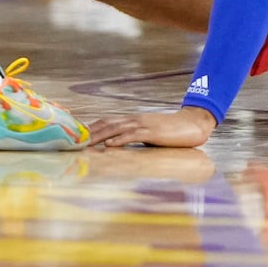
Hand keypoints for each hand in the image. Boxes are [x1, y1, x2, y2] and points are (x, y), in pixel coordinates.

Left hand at [87, 106, 216, 147]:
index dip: (92, 128)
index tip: (77, 135)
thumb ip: (136, 138)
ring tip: (85, 144)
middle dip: (89, 133)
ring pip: (116, 128)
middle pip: (107, 124)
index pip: (108, 121)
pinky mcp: (152, 132)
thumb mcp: (150, 134)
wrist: (193, 124)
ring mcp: (143, 124)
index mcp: (134, 120)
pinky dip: (120, 139)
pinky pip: (133, 135)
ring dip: (99, 136)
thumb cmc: (173, 132)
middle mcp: (135, 119)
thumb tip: (121, 146)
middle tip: (74, 141)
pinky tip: (110, 145)